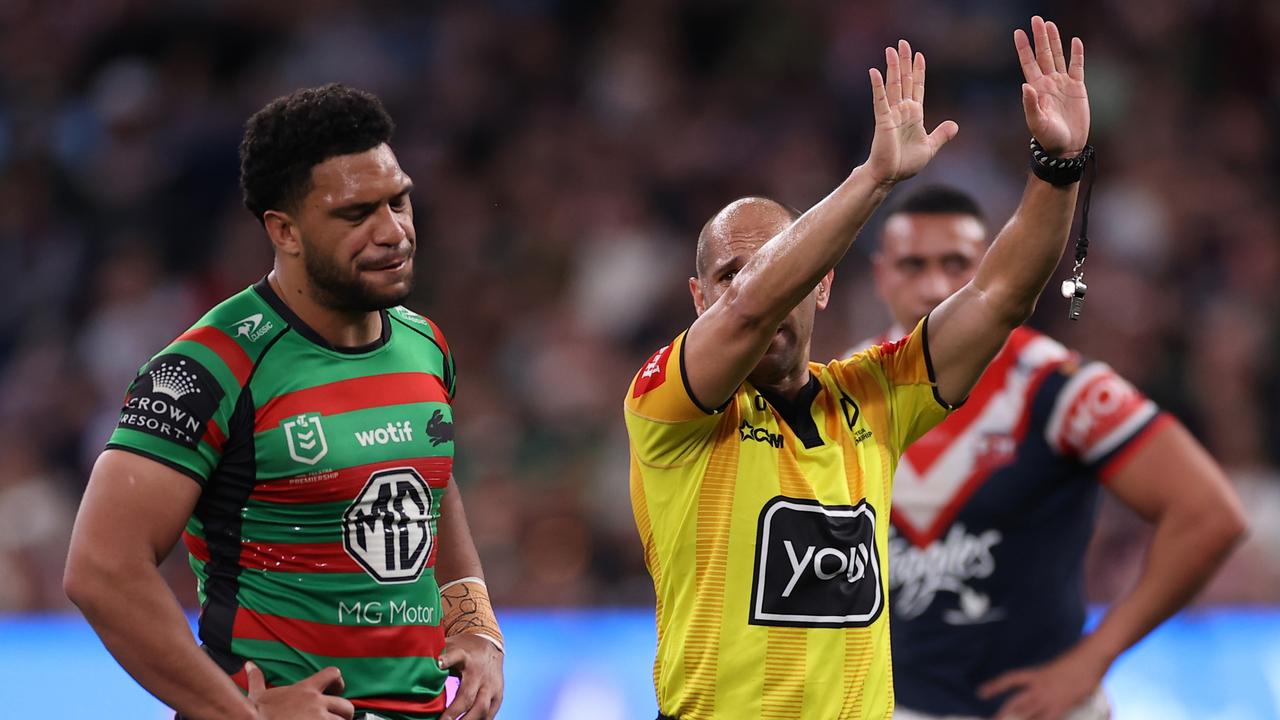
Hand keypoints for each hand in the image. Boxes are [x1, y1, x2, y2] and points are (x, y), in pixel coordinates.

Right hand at [247, 662, 354, 719]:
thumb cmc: (258, 712)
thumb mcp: (258, 693)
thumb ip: (257, 679)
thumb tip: (249, 665)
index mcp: (306, 689)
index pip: (333, 674)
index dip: (338, 682)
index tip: (335, 691)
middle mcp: (316, 702)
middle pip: (346, 705)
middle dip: (344, 713)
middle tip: (336, 718)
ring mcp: (319, 718)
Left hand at [440, 634, 504, 719]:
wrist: (492, 645)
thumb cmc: (464, 649)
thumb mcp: (450, 645)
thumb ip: (436, 654)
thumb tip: (414, 661)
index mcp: (465, 657)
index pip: (456, 656)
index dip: (446, 660)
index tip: (437, 664)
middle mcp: (479, 673)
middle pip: (467, 696)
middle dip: (453, 713)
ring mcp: (491, 686)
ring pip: (481, 709)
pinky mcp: (498, 696)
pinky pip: (490, 714)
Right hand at [865, 39, 958, 184]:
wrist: (890, 176)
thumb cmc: (906, 164)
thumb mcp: (930, 147)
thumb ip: (941, 135)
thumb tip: (954, 125)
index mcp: (914, 115)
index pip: (917, 87)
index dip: (919, 71)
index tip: (919, 55)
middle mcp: (902, 110)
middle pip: (905, 80)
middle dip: (905, 61)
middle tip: (902, 42)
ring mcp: (892, 114)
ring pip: (893, 85)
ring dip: (893, 67)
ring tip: (891, 49)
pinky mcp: (883, 120)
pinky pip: (880, 100)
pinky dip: (877, 86)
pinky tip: (874, 72)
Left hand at [977, 643, 1108, 719]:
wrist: (1091, 656)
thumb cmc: (1078, 658)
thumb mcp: (1058, 666)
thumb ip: (1049, 676)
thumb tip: (1046, 681)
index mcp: (1036, 674)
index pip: (1010, 679)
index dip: (995, 686)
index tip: (981, 692)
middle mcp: (1039, 687)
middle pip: (1015, 703)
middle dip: (1003, 714)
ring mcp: (1050, 697)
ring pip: (1027, 714)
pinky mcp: (1062, 706)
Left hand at [1015, 16, 1088, 156]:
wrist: (1066, 147)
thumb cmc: (1048, 137)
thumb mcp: (1036, 122)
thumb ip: (1030, 104)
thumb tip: (1025, 85)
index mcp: (1036, 88)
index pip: (1028, 63)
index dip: (1023, 48)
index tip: (1018, 32)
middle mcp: (1048, 83)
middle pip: (1043, 54)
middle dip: (1039, 37)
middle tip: (1036, 19)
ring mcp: (1063, 84)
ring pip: (1058, 56)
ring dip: (1054, 40)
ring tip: (1050, 24)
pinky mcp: (1078, 88)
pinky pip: (1077, 66)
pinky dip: (1077, 54)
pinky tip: (1075, 41)